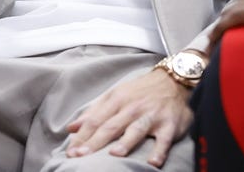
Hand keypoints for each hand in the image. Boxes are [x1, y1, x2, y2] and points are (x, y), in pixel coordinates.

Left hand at [65, 66, 191, 167]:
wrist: (172, 81)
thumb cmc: (139, 91)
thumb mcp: (114, 95)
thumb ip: (93, 112)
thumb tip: (71, 128)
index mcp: (117, 100)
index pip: (96, 120)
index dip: (82, 136)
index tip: (71, 152)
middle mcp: (133, 108)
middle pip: (111, 126)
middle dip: (95, 142)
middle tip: (81, 156)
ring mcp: (152, 116)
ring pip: (136, 130)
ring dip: (126, 142)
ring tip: (114, 155)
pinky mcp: (169, 124)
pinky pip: (164, 139)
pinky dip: (159, 151)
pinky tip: (153, 162)